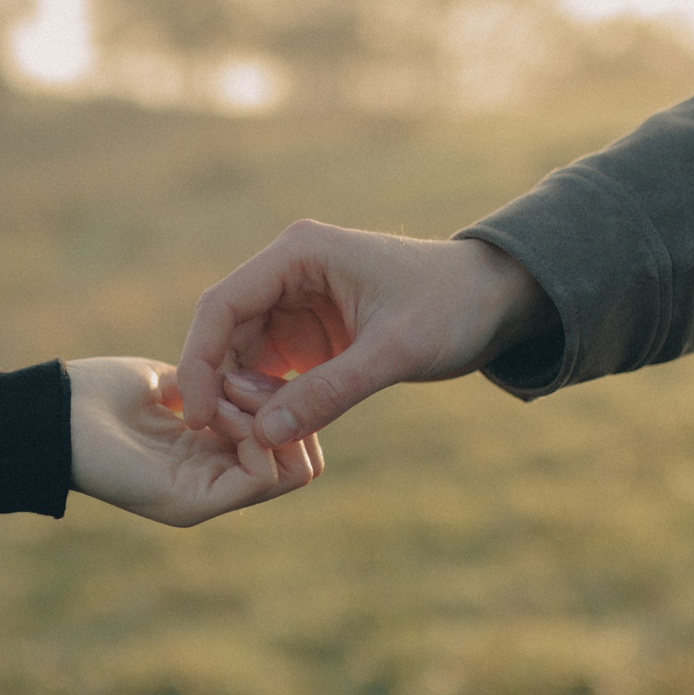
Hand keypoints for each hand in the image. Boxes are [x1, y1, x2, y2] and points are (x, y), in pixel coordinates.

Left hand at [68, 357, 320, 525]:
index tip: (245, 369)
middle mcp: (215, 484)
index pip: (284, 444)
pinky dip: (253, 435)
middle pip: (299, 463)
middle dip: (284, 409)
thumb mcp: (174, 381)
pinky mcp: (193, 505)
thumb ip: (215, 386)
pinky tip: (221, 411)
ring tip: (229, 393)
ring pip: (289, 472)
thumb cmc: (98, 393)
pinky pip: (260, 478)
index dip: (279, 401)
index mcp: (211, 456)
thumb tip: (251, 378)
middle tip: (243, 382)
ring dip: (268, 418)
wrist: (53, 412)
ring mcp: (206, 499)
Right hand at [179, 222, 555, 445]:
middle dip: (220, 386)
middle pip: (224, 332)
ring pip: (241, 356)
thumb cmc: (453, 308)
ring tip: (256, 440)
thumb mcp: (396, 352)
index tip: (197, 415)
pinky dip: (267, 402)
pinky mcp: (308, 333)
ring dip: (242, 398)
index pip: (222, 305)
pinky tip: (276, 432)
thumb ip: (330, 392)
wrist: (496, 302)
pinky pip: (268, 370)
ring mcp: (294, 302)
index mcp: (298, 253)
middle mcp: (286, 272)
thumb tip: (264, 434)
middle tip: (224, 440)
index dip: (201, 361)